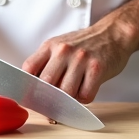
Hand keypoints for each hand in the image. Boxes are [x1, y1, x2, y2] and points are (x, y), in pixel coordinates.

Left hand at [21, 21, 135, 102]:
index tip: (28, 98)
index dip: (26, 87)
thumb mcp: (60, 46)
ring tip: (74, 92)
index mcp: (50, 46)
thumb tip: (32, 90)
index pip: (29, 68)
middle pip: (46, 84)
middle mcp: (64, 51)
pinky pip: (85, 95)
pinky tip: (86, 88)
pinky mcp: (97, 68)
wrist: (112, 34)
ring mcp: (81, 59)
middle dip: (48, 98)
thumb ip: (46, 63)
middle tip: (52, 105)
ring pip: (66, 93)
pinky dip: (84, 98)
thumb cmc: (84, 44)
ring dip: (69, 100)